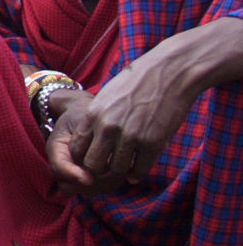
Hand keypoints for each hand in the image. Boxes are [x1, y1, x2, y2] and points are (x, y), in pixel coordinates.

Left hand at [46, 53, 197, 194]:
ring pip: (116, 170)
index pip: (76, 149)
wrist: (170, 73)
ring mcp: (131, 136)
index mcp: (93, 114)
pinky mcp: (153, 143)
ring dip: (120, 170)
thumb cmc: (137, 82)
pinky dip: (137, 173)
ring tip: (124, 165)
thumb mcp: (106, 97)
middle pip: (92, 165)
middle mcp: (108, 127)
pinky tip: (137, 167)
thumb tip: (90, 141)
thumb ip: (96, 118)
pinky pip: (139, 170)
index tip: (92, 157)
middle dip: (98, 169)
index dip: (82, 158)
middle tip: (106, 167)